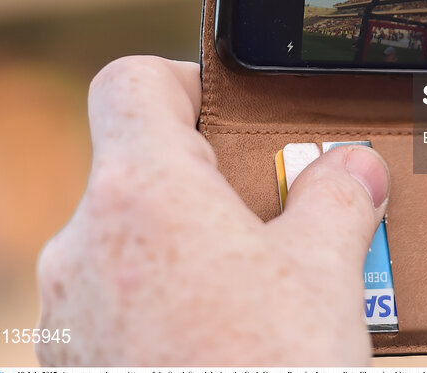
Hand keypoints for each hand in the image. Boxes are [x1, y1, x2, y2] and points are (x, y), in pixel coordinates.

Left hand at [36, 56, 389, 364]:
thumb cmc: (269, 371)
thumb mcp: (326, 272)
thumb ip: (338, 197)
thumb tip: (353, 166)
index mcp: (143, 193)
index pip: (132, 83)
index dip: (187, 82)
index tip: (236, 114)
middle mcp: (86, 243)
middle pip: (143, 166)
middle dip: (216, 180)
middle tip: (283, 205)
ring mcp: (73, 312)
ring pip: (135, 238)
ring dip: (198, 245)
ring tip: (270, 279)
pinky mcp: (80, 365)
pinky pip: (123, 301)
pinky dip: (172, 299)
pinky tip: (231, 336)